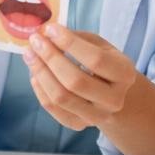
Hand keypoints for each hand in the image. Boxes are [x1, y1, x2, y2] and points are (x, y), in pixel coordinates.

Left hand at [22, 24, 140, 129]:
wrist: (112, 94)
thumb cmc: (103, 63)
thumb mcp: (99, 45)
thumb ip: (75, 38)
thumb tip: (45, 33)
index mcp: (124, 74)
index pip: (96, 60)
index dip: (70, 44)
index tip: (51, 29)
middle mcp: (114, 100)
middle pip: (76, 81)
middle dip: (51, 58)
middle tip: (35, 41)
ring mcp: (97, 116)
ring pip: (61, 97)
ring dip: (40, 73)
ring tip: (30, 54)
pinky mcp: (79, 125)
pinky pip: (53, 109)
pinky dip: (40, 89)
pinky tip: (34, 74)